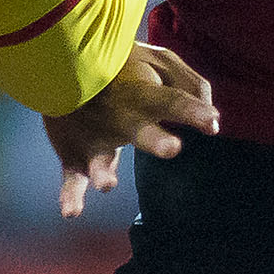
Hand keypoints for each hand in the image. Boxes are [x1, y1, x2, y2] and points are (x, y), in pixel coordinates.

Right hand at [45, 41, 218, 215]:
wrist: (61, 64)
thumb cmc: (122, 66)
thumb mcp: (159, 59)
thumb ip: (188, 83)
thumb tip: (209, 112)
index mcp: (142, 95)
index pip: (171, 102)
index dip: (192, 112)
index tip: (212, 122)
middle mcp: (119, 119)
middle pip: (138, 130)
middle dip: (154, 140)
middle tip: (172, 148)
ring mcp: (95, 140)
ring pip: (99, 159)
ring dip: (103, 172)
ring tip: (107, 185)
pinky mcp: (74, 157)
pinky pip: (72, 179)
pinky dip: (70, 196)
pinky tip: (71, 213)